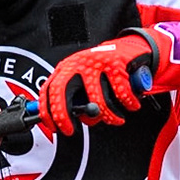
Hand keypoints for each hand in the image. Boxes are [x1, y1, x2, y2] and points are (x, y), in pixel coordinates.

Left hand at [40, 31, 158, 135]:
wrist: (129, 49)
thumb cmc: (104, 70)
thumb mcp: (84, 80)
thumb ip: (75, 98)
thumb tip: (67, 121)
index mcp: (67, 68)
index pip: (49, 90)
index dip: (48, 112)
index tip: (55, 128)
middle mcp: (78, 64)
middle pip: (62, 90)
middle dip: (63, 114)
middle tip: (71, 131)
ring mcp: (96, 63)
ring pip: (96, 99)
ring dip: (108, 116)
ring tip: (116, 119)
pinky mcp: (116, 64)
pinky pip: (120, 92)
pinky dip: (128, 103)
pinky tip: (131, 105)